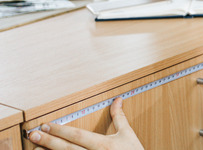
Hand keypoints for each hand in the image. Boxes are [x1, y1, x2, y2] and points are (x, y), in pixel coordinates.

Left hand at [28, 97, 142, 149]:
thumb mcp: (127, 134)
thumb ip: (119, 117)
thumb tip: (117, 100)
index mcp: (104, 145)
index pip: (78, 136)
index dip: (61, 130)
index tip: (47, 125)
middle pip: (67, 148)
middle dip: (49, 141)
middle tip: (33, 134)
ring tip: (34, 148)